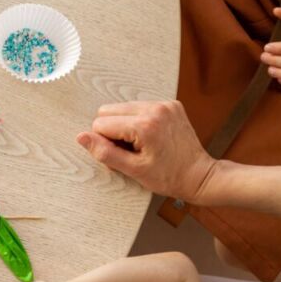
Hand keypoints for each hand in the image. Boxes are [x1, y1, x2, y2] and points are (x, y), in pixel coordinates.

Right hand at [76, 100, 216, 201]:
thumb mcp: (133, 170)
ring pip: (123, 107)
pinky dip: (139, 120)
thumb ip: (104, 152)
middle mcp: (154, 109)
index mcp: (144, 126)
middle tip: (131, 149)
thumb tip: (81, 137)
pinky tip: (151, 136)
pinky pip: (140, 106)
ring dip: (125, 124)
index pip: (101, 124)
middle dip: (113, 130)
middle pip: (109, 110)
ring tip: (142, 144)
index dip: (106, 142)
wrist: (199, 175)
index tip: (123, 155)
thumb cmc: (168, 177)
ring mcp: (164, 104)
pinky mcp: (171, 104)